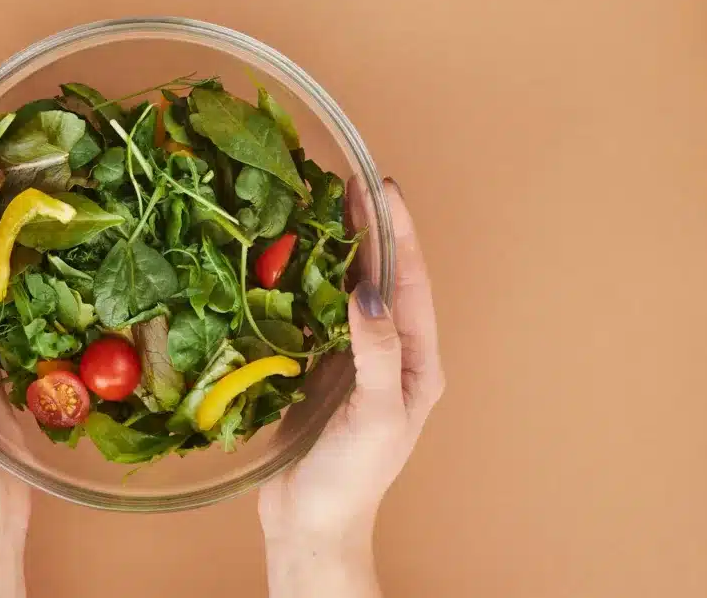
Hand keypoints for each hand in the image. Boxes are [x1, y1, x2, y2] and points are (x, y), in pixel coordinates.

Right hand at [259, 178, 443, 596]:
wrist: (312, 523)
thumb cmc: (353, 479)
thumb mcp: (376, 416)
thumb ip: (376, 353)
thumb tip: (368, 292)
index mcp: (415, 362)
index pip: (410, 284)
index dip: (398, 235)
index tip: (383, 190)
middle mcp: (388, 353)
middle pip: (382, 278)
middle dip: (371, 230)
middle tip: (350, 183)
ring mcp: (351, 358)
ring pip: (348, 290)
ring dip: (338, 249)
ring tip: (322, 206)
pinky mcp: (317, 367)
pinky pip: (314, 314)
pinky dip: (306, 282)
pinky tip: (290, 258)